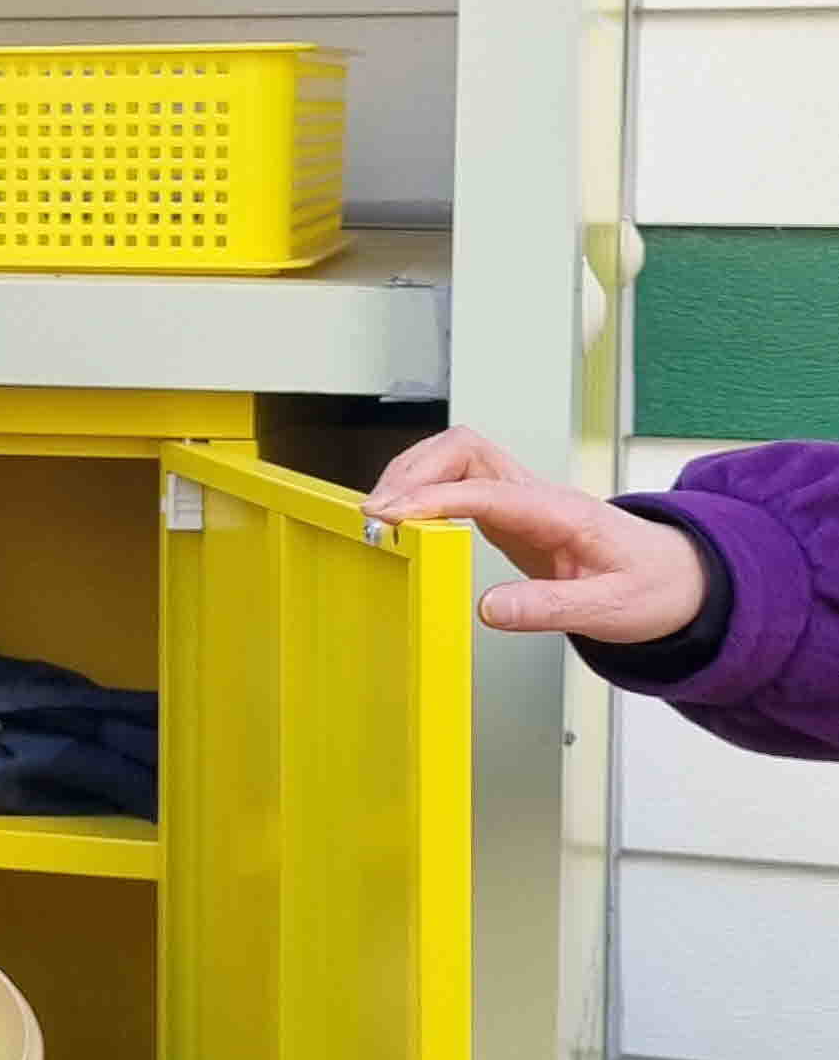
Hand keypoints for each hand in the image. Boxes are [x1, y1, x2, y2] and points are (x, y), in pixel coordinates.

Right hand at [364, 428, 709, 645]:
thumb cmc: (654, 588)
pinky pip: (459, 484)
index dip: (433, 498)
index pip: (486, 489)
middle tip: (377, 513)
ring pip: (456, 458)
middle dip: (413, 472)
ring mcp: (523, 500)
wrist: (681, 580)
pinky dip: (424, 493)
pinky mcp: (512, 514)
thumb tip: (487, 608)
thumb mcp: (610, 609)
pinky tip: (407, 521)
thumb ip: (548, 607)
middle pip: (464, 450)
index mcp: (562, 512)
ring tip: (381, 515)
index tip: (392, 515)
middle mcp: (537, 496)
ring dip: (413, 476)